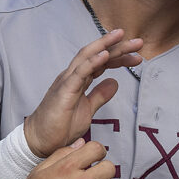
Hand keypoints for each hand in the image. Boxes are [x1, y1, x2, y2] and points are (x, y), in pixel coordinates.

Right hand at [24, 30, 142, 156]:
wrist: (40, 141)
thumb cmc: (60, 125)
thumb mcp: (87, 109)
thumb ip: (100, 95)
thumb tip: (115, 83)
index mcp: (79, 79)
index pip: (101, 62)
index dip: (119, 57)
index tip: (137, 57)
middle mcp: (72, 75)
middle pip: (96, 54)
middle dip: (117, 46)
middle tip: (138, 42)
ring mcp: (67, 81)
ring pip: (87, 57)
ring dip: (105, 46)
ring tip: (121, 37)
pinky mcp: (63, 91)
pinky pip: (79, 73)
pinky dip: (92, 62)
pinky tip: (105, 54)